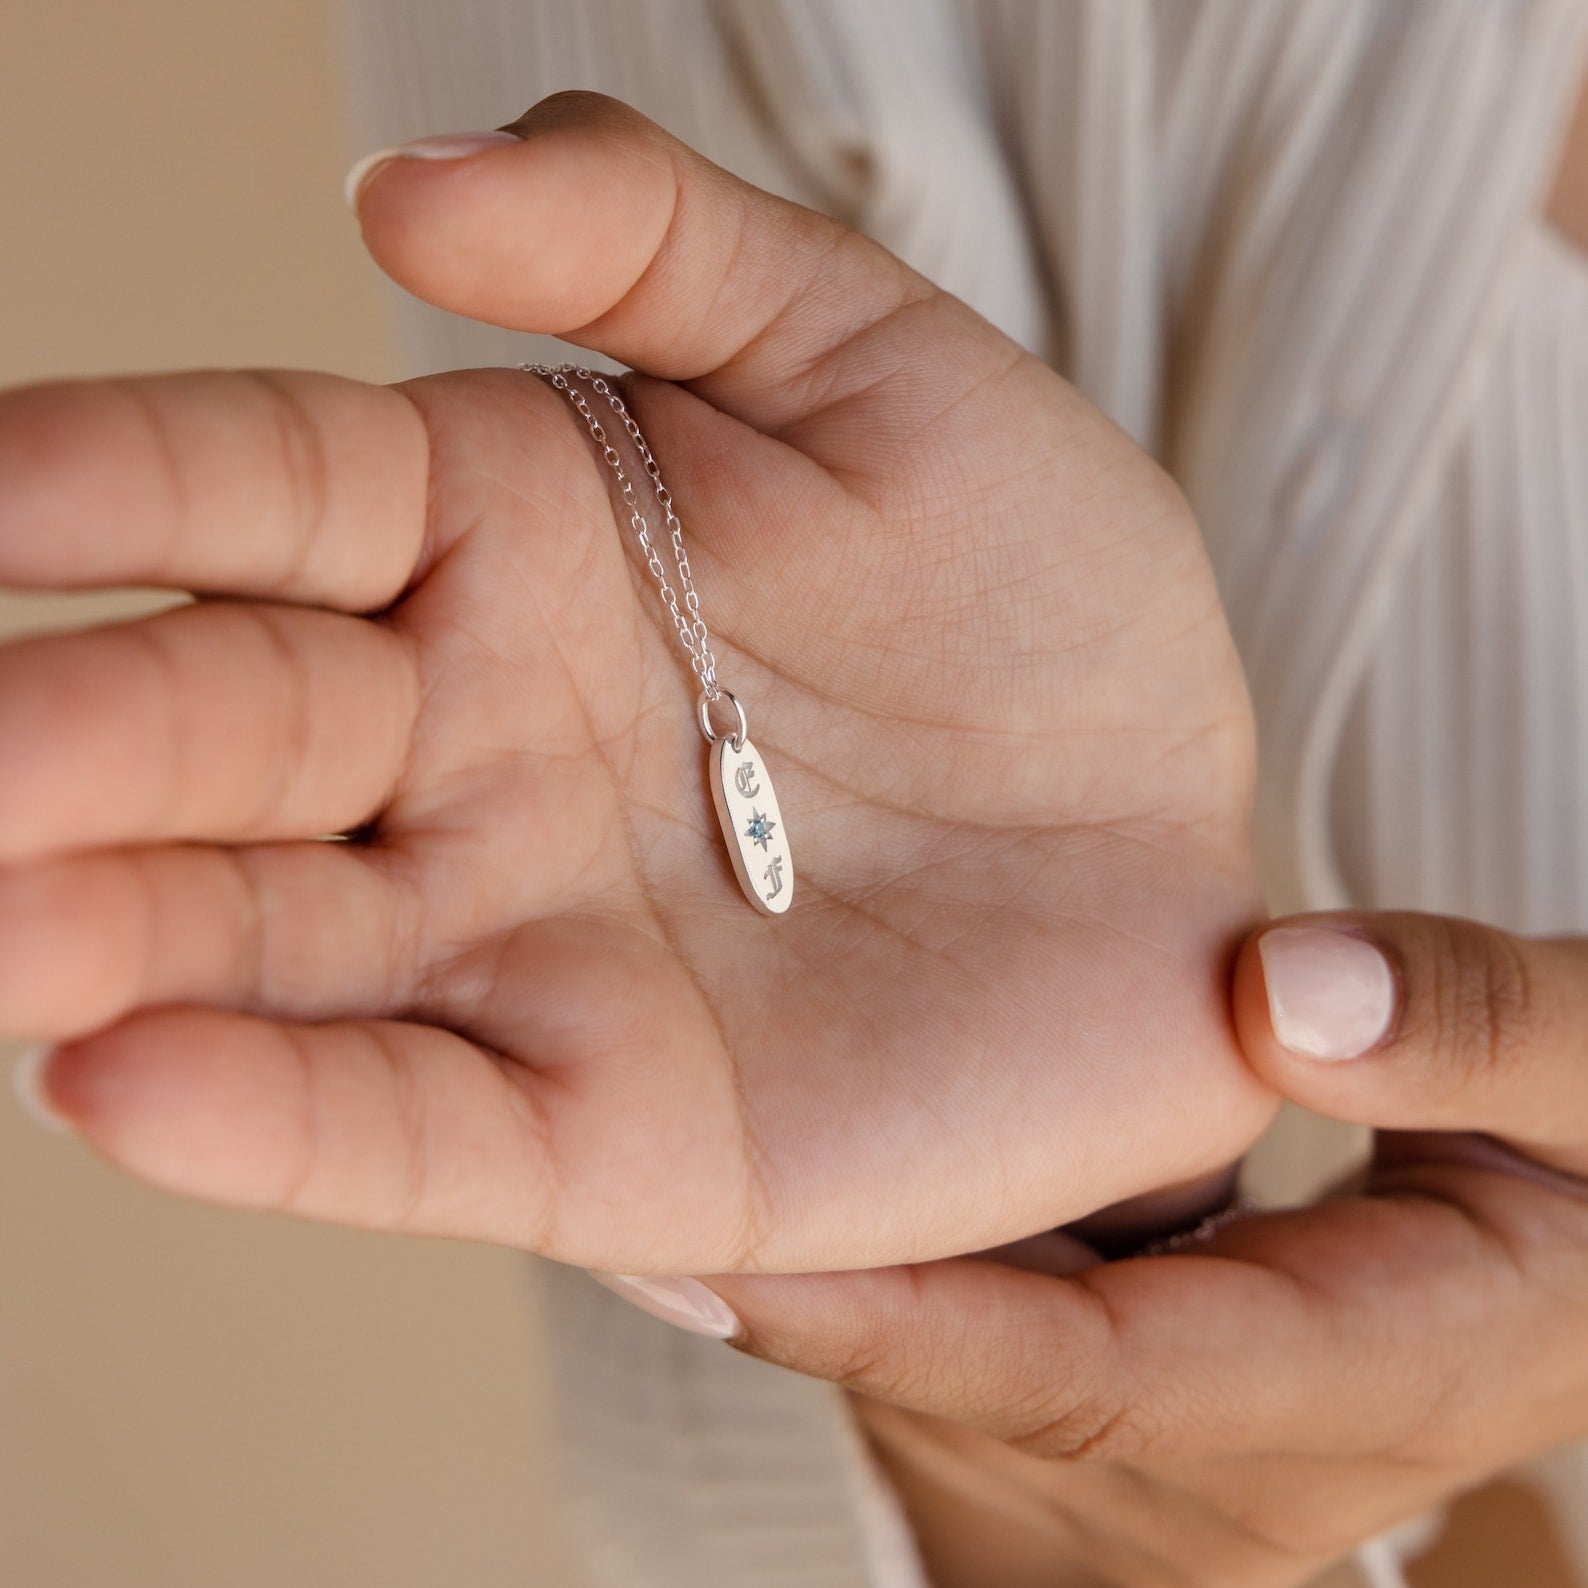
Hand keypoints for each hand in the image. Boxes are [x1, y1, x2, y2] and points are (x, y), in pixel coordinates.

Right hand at [7, 92, 1271, 1272]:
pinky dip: (280, 1112)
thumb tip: (401, 182)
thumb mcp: (885, 373)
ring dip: (119, 935)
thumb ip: (661, 245)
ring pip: (275, 941)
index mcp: (509, 541)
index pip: (271, 489)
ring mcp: (525, 949)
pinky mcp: (606, 1127)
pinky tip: (130, 1085)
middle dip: (85, 731)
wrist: (1166, 854)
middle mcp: (473, 752)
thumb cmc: (1042, 610)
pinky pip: (418, 1122)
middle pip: (231, 725)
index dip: (125, 476)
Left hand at [703, 913, 1587, 1585]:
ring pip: (938, 1394)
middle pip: (967, 1394)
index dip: (900, 1322)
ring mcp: (1151, 1492)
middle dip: (794, 1306)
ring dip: (809, 1298)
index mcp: (1345, 1383)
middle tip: (600, 1193)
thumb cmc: (1580, 1179)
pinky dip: (870, 1288)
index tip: (723, 1257)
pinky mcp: (1105, 1451)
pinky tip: (766, 1193)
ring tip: (635, 1180)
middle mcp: (1217, 1483)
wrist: (1578, 1274)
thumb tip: (1287, 988)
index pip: (1083, 1373)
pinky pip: (956, 1371)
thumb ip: (1478, 1025)